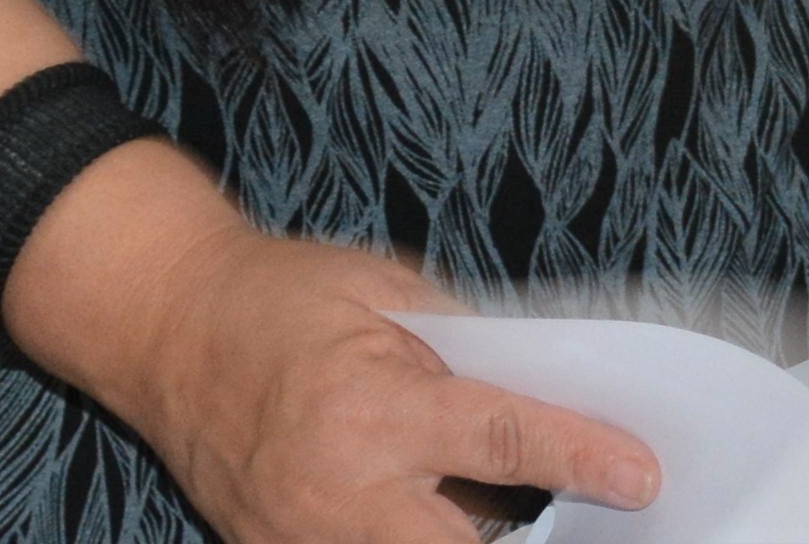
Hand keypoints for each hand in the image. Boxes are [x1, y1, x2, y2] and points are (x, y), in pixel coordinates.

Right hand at [22, 177, 660, 543]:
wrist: (166, 327)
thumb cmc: (281, 296)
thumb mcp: (389, 290)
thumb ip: (467, 344)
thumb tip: (552, 379)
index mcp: (375, 408)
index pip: (506, 443)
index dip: (585, 458)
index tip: (642, 477)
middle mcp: (339, 491)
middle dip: (534, 540)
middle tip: (591, 518)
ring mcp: (302, 539)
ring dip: (473, 542)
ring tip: (527, 517)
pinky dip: (415, 539)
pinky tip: (443, 517)